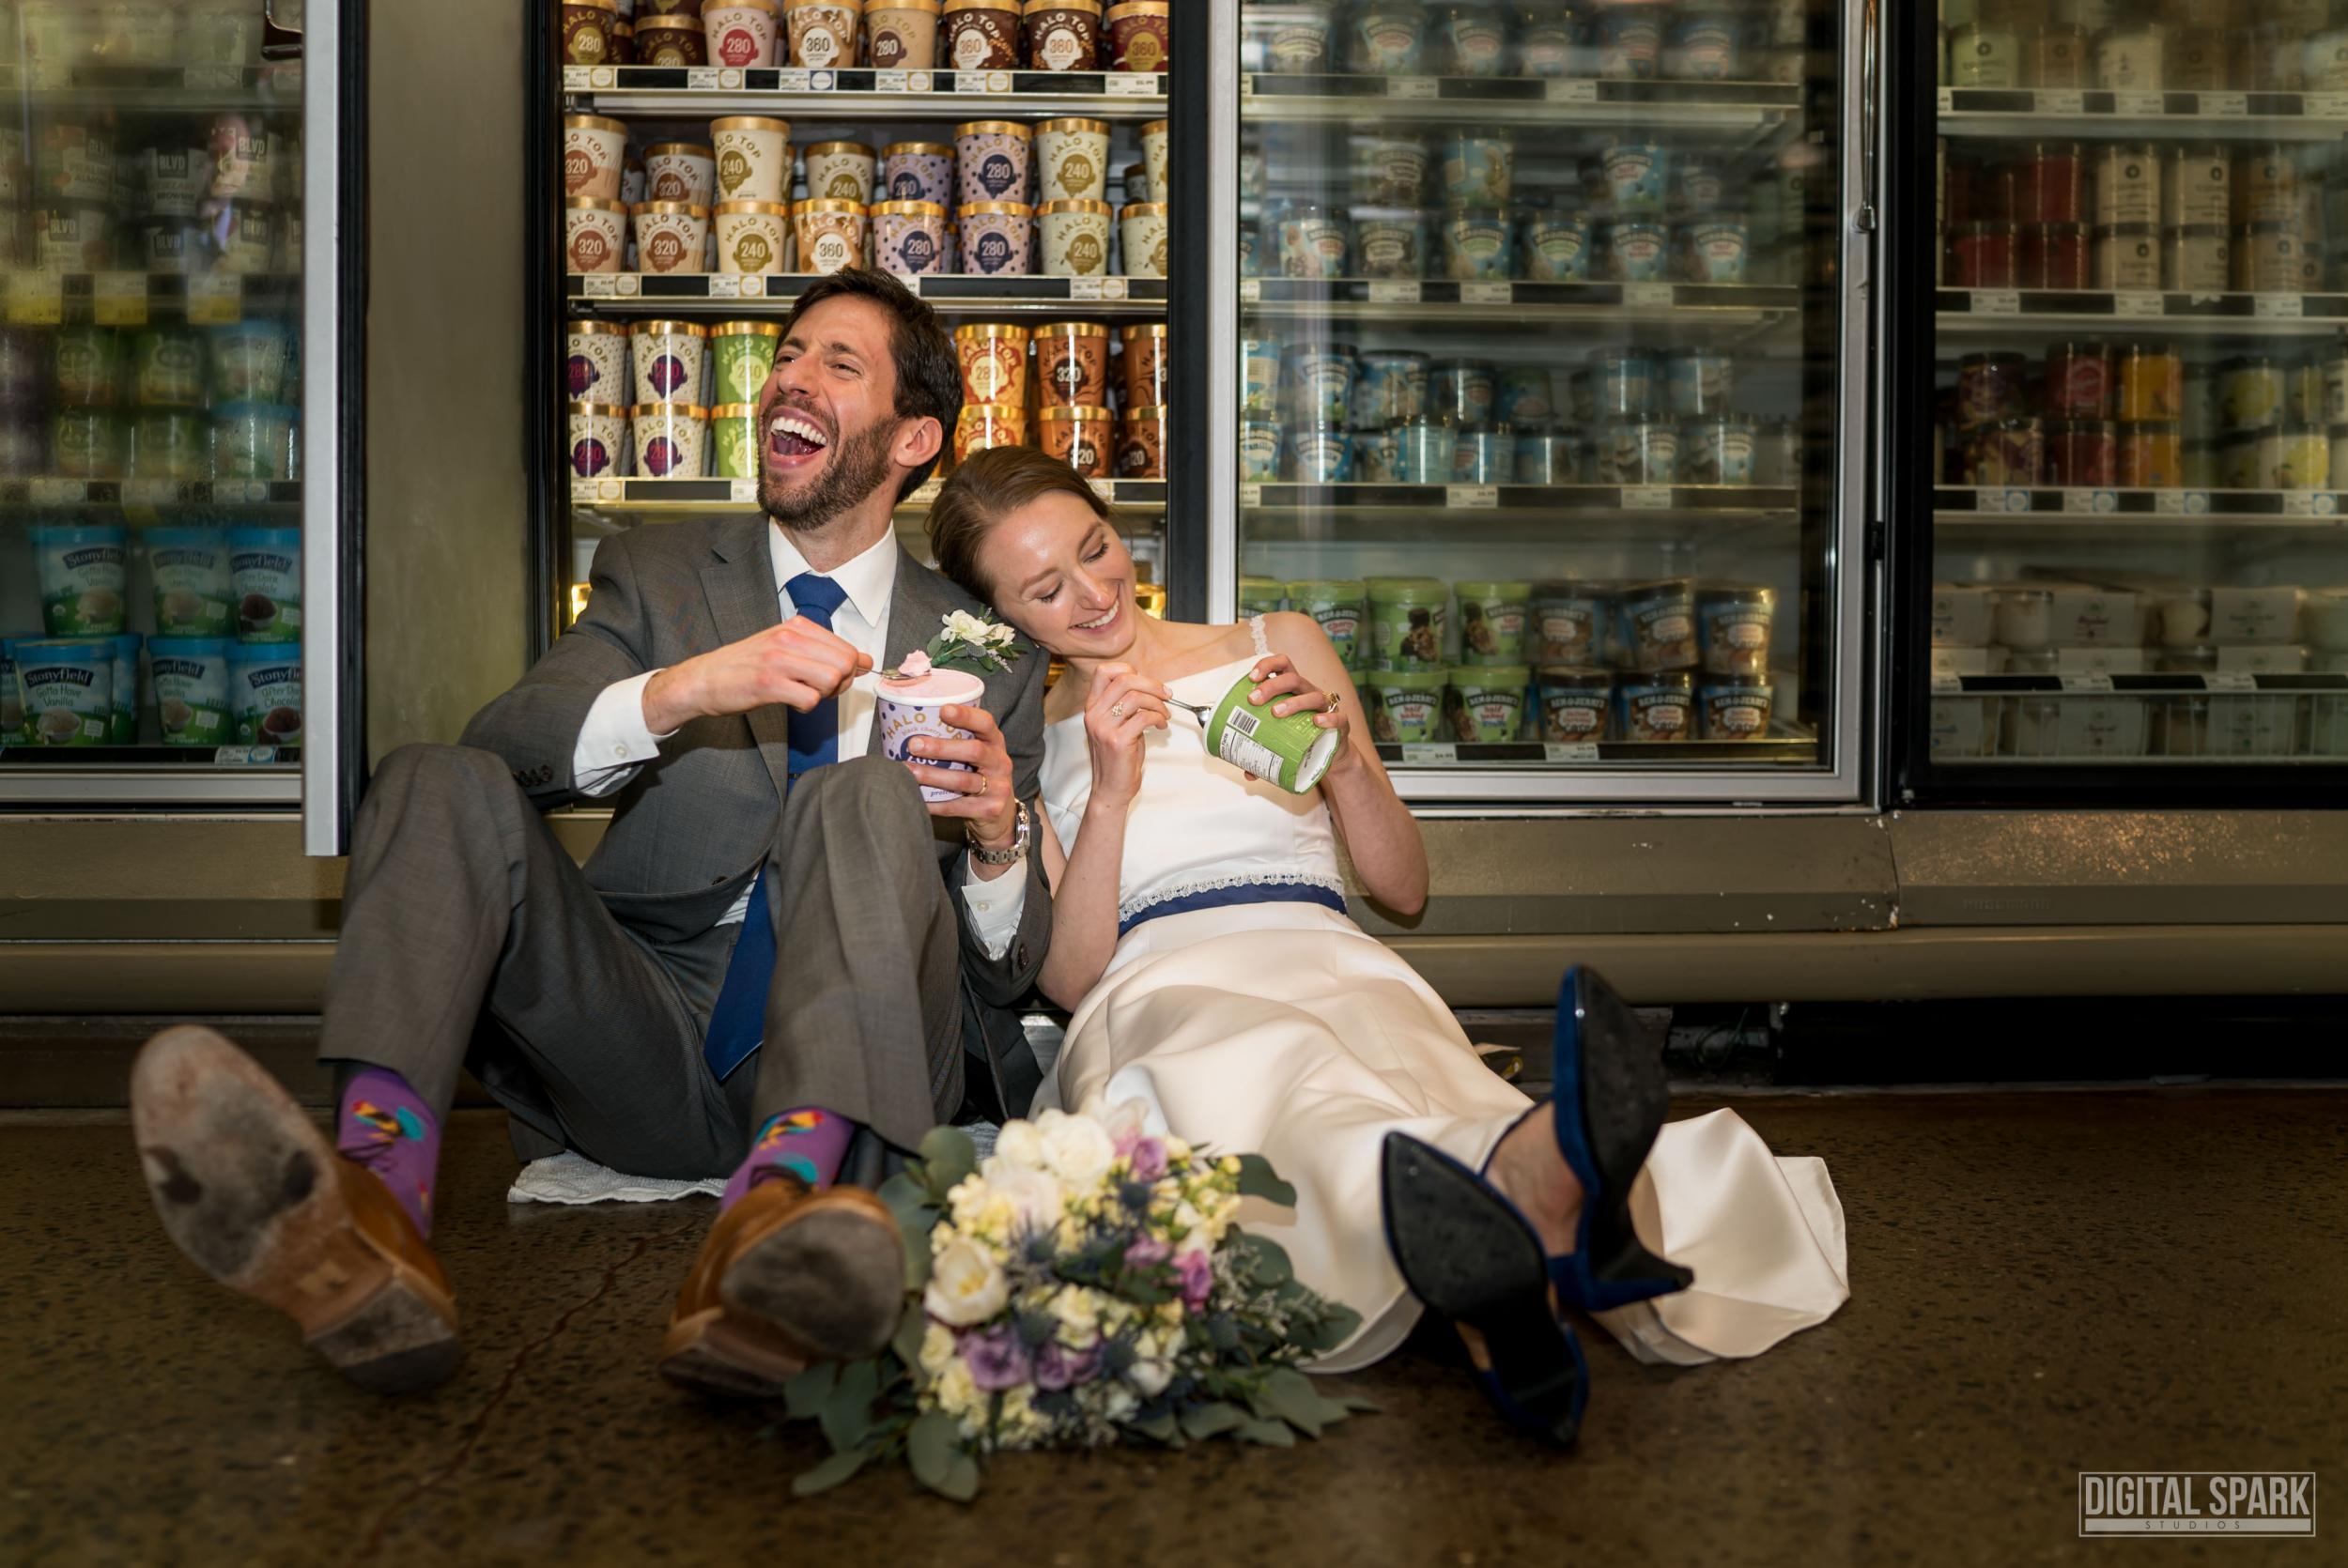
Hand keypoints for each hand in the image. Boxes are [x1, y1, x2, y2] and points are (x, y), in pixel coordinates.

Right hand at [641, 616, 870, 732]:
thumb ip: (824, 653)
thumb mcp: (785, 649)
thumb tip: (865, 661)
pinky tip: (790, 701)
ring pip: (832, 679)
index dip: (847, 671)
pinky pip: (810, 699)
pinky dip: (807, 706)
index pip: (847, 649)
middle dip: (840, 684)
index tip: (831, 679)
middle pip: (845, 664)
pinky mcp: (768, 683)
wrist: (703, 679)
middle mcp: (788, 637)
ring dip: (824, 695)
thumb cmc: (745, 666)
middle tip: (819, 691)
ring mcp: (778, 659)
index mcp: (796, 626)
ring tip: (803, 694)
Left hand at [907, 702, 1017, 846]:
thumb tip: (909, 728)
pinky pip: (957, 806)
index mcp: (995, 742)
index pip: (985, 723)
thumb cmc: (979, 774)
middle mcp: (1000, 763)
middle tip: (914, 745)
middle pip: (975, 752)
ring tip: (909, 771)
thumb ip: (956, 740)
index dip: (966, 715)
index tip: (943, 709)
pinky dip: (935, 803)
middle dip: (942, 748)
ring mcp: (998, 788)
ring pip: (963, 781)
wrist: (1001, 813)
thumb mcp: (978, 753)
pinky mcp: (990, 810)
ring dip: (933, 776)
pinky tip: (917, 798)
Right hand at [1083, 663, 1168, 805]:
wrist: (1110, 789)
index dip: (1128, 670)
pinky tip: (1161, 725)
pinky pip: (1144, 717)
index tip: (1146, 683)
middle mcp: (1094, 714)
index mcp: (1092, 707)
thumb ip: (1125, 705)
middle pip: (1124, 680)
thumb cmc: (1118, 758)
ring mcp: (1103, 727)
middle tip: (1166, 695)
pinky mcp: (1117, 741)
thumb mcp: (1116, 725)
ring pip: (1136, 697)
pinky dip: (1158, 718)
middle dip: (1152, 684)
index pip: (1104, 672)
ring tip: (1164, 715)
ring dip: (1158, 703)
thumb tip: (1149, 686)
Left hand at [1240, 653, 1351, 780]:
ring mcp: (1326, 707)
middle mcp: (1309, 693)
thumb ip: (1263, 753)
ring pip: (1312, 695)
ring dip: (1293, 702)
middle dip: (1271, 686)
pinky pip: (1338, 717)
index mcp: (1293, 690)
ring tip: (1276, 713)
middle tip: (1254, 700)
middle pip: (1292, 678)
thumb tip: (1247, 773)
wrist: (1332, 755)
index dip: (1267, 666)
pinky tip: (1317, 722)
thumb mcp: (1281, 741)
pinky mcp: (1341, 724)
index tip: (1251, 678)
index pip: (1282, 665)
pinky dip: (1328, 718)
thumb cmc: (1302, 739)